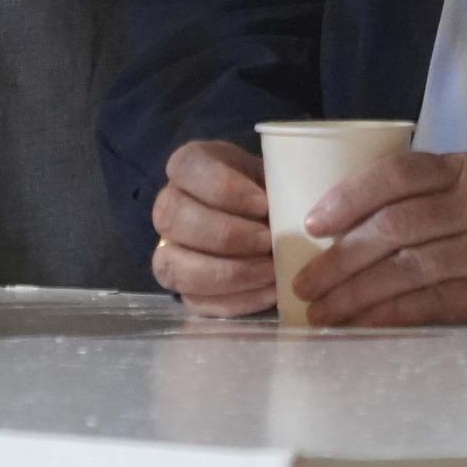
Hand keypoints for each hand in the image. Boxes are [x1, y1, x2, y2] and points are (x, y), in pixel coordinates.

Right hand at [150, 141, 275, 316]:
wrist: (261, 216)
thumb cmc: (265, 187)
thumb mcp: (272, 171)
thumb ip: (278, 183)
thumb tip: (299, 212)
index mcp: (187, 165)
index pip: (187, 168)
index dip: (224, 188)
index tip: (264, 204)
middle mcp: (167, 205)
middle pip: (174, 218)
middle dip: (225, 234)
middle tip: (268, 241)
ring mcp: (167, 249)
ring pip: (175, 265)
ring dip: (228, 273)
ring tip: (271, 272)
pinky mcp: (181, 287)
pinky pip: (195, 301)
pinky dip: (236, 300)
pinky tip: (269, 293)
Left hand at [294, 151, 466, 326]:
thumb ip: (434, 193)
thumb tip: (353, 216)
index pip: (401, 174)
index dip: (352, 196)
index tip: (313, 221)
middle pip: (396, 228)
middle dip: (341, 258)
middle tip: (303, 281)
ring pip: (409, 271)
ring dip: (356, 295)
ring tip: (321, 312)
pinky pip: (435, 306)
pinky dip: (392, 316)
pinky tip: (364, 324)